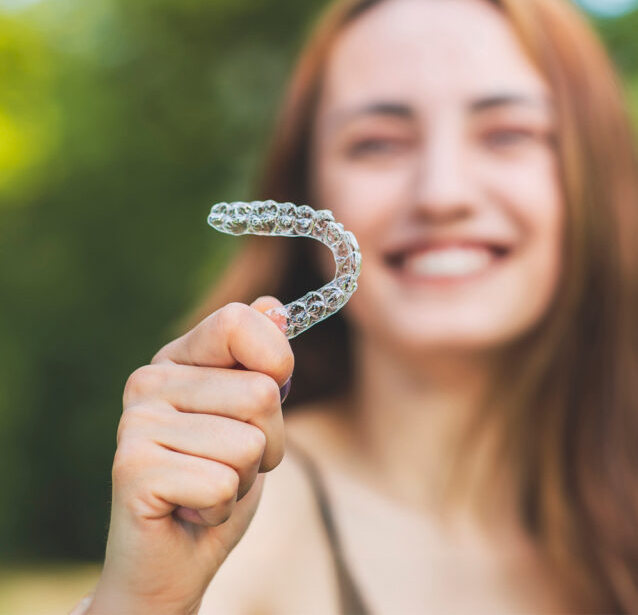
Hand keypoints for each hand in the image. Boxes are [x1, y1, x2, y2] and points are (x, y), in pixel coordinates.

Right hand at [87, 296, 293, 614]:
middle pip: (260, 392)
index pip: (239, 320)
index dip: (276, 360)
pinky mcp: (132, 469)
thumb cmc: (220, 480)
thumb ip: (262, 362)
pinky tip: (191, 509)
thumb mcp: (254, 416)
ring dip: (245, 477)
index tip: (271, 390)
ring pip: (249, 442)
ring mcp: (136, 423)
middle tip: (230, 464)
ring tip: (208, 486)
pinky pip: (225, 483)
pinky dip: (223, 507)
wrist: (175, 559)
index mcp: (179, 358)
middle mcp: (149, 380)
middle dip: (268, 442)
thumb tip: (274, 306)